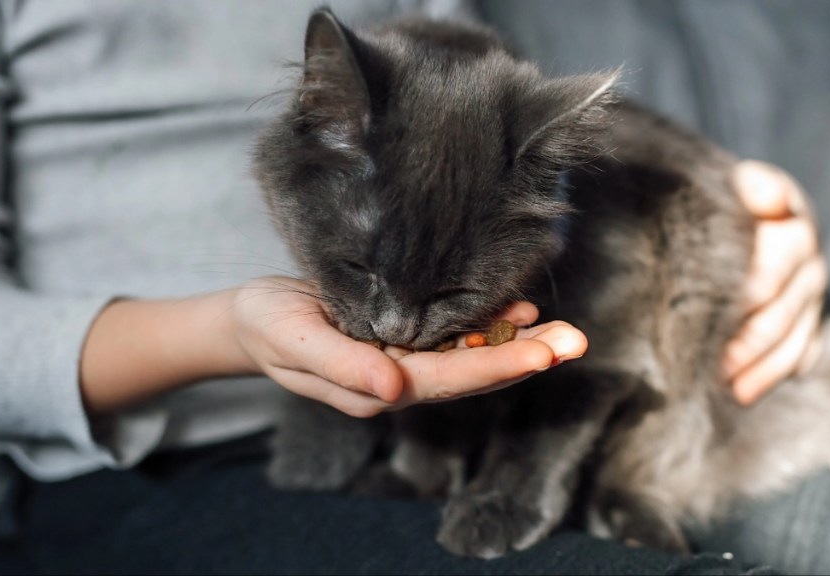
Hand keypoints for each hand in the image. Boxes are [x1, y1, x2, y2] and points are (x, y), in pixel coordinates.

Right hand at [231, 277, 587, 416]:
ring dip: (518, 344)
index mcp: (377, 386)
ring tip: (564, 330)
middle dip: (526, 357)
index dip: (494, 365)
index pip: (446, 379)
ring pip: (471, 355)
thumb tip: (396, 390)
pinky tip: (519, 311)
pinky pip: (455, 335)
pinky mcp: (406, 335)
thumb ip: (343, 367)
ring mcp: (406, 359)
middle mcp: (401, 377)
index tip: (541, 354)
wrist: (254, 318)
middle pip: (472, 372)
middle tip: (576, 341)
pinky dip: (489, 324)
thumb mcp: (294, 340)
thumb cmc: (268, 324)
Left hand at [723, 160, 826, 404]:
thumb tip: (765, 195)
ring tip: (724, 388)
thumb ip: (746, 186)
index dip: (747, 293)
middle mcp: (808, 256)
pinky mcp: (808, 320)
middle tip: (710, 364)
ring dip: (759, 369)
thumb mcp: (727, 182)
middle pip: (780, 310)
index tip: (722, 313)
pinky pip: (800, 356)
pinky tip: (741, 393)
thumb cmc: (719, 198)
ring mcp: (811, 293)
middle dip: (745, 341)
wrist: (733, 212)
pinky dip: (771, 376)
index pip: (774, 263)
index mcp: (791, 217)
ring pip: (792, 340)